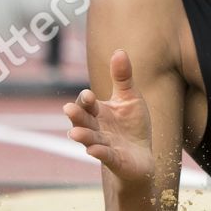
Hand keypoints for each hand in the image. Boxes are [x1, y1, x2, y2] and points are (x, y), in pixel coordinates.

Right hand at [63, 49, 155, 186]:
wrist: (141, 157)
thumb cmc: (132, 126)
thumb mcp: (130, 98)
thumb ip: (123, 77)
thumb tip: (118, 50)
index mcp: (98, 112)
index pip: (87, 104)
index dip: (86, 100)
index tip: (88, 95)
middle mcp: (96, 128)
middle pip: (83, 121)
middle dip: (76, 116)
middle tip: (68, 109)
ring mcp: (103, 145)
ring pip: (90, 140)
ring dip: (83, 136)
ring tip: (75, 133)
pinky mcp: (113, 160)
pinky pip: (105, 156)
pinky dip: (99, 153)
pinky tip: (94, 151)